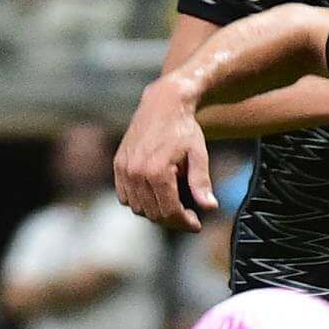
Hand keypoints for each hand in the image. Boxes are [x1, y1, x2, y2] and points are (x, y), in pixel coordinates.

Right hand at [114, 77, 213, 231]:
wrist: (163, 103)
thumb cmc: (184, 128)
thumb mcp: (198, 155)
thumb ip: (201, 183)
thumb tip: (210, 207)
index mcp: (157, 172)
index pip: (169, 211)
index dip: (184, 223)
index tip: (197, 225)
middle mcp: (136, 172)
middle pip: (153, 213)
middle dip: (173, 220)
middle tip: (189, 216)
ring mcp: (124, 169)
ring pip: (138, 208)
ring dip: (155, 211)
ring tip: (173, 204)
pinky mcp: (118, 165)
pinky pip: (124, 196)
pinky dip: (139, 201)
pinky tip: (155, 194)